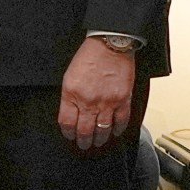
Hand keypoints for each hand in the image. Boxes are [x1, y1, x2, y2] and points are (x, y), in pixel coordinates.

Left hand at [57, 37, 135, 151]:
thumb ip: (69, 97)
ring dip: (100, 139)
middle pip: (84, 131)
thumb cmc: (89, 56)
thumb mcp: (69, 76)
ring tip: (98, 143)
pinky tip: (115, 132)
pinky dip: (118, 130)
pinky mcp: (123, 99)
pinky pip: (121, 121)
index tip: (70, 136)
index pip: (67, 123)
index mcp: (72, 94)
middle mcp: (89, 101)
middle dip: (83, 141)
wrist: (110, 44)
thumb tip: (71, 113)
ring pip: (102, 130)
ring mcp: (107, 102)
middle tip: (84, 145)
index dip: (68, 133)